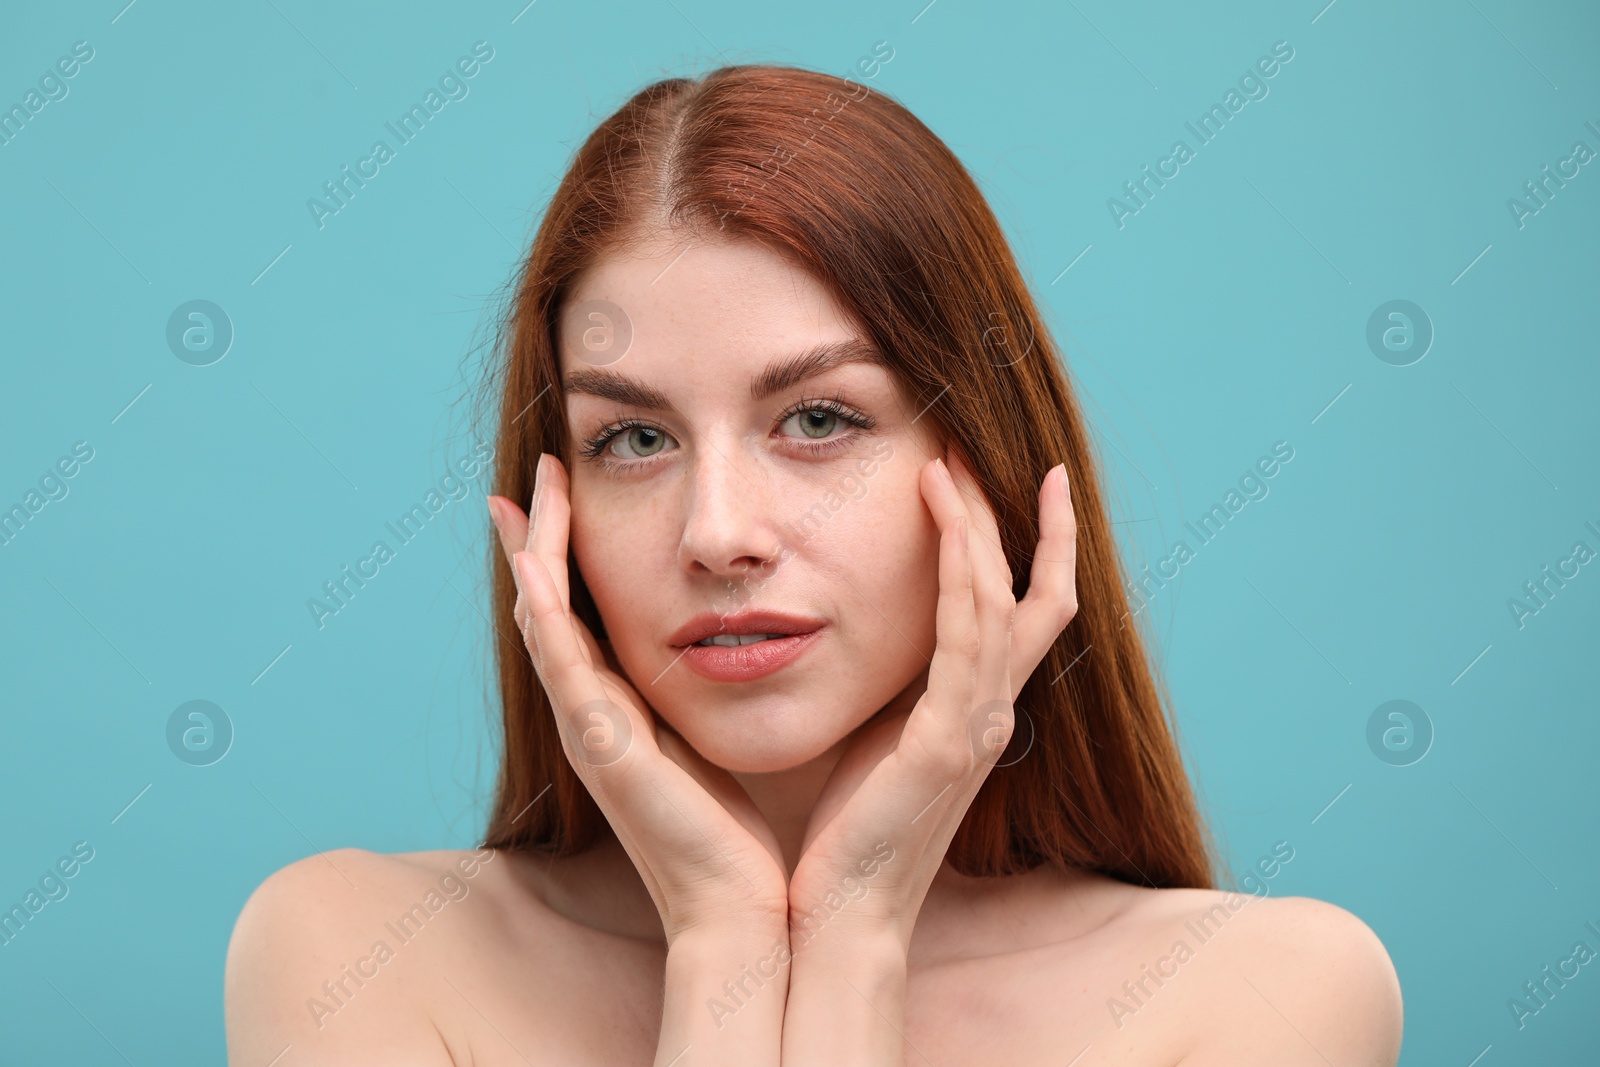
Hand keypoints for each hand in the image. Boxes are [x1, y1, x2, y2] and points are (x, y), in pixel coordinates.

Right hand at [487, 453, 790, 942]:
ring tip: (528, 490)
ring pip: (544, 624)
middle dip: (539, 537)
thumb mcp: (717, 744)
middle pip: (549, 608)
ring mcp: (591, 732)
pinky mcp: (605, 750)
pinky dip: (544, 613)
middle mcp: (593, 717)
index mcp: (621, 714)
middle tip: (537, 470)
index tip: (569, 490)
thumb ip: (712, 698)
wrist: (744, 912)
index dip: (569, 553)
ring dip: (532, 554)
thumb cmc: (742, 838)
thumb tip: (742, 646)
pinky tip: (533, 563)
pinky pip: (563, 667)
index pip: (583, 615)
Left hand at [786, 449, 1077, 954]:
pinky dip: (963, 578)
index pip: (1029, 610)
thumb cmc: (847, 833)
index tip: (1030, 478)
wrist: (840, 914)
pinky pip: (967, 641)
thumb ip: (898, 686)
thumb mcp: (879, 737)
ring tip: (945, 465)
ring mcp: (978, 726)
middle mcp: (994, 712)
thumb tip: (879, 632)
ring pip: (1001, 603)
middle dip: (1008, 516)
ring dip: (977, 529)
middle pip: (1028, 591)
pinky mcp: (948, 742)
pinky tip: (946, 529)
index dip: (1040, 543)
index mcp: (978, 710)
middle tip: (972, 448)